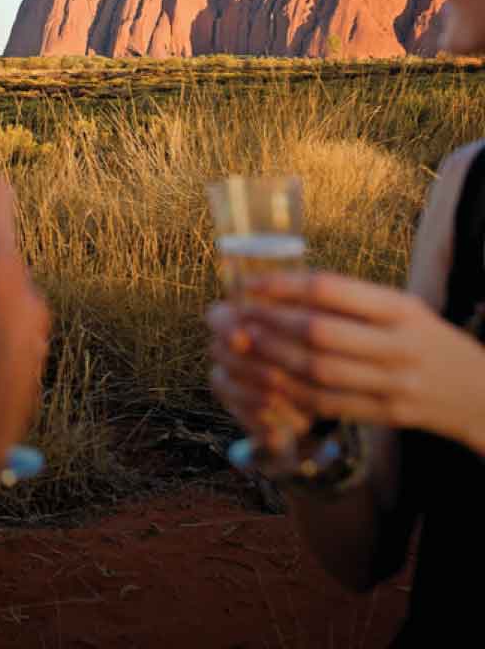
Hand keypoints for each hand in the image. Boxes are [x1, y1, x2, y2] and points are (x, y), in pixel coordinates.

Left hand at [210, 271, 484, 452]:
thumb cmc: (424, 338)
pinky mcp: (387, 414)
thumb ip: (350, 300)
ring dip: (273, 358)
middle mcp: (399, 345)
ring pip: (319, 372)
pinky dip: (292, 391)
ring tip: (244, 344)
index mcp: (400, 308)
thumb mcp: (400, 308)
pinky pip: (329, 403)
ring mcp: (395, 384)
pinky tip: (268, 379)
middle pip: (320, 333)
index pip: (332, 290)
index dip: (284, 286)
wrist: (479, 393)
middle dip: (270, 324)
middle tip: (236, 316)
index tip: (251, 283)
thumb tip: (280, 287)